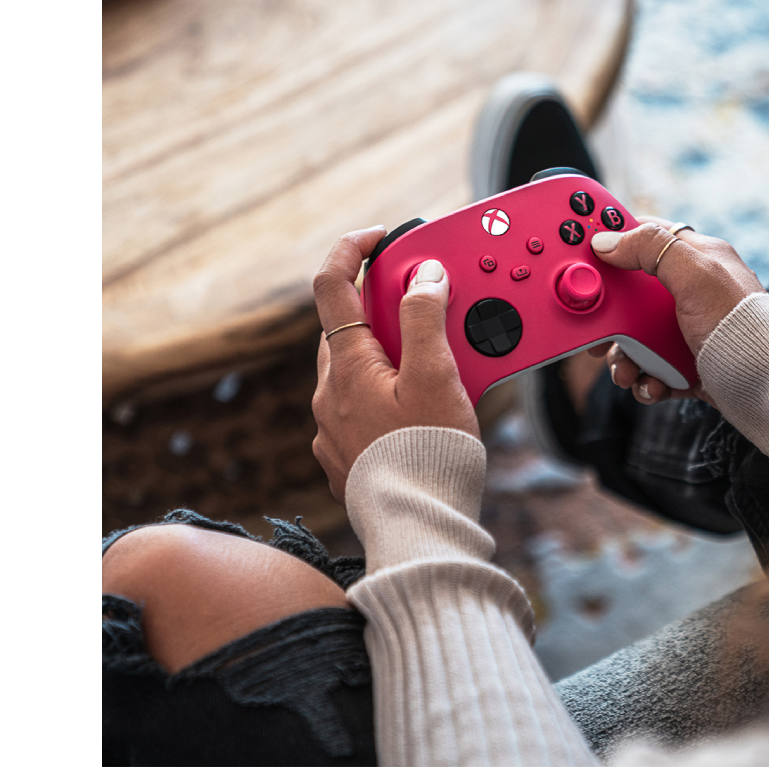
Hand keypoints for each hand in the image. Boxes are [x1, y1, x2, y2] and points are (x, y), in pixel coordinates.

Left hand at [311, 227, 479, 502]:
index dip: (353, 249)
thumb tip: (422, 276)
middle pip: (346, 329)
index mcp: (346, 367)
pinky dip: (388, 397)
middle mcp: (330, 396)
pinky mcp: (346, 459)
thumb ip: (426, 319)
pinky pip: (362, 410)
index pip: (331, 284)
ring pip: (355, 372)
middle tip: (429, 312)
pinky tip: (421, 413)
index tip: (381, 237)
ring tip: (439, 370)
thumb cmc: (428, 456)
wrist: (418, 531)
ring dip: (389, 357)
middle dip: (383, 311)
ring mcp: (333, 429)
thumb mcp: (436, 377)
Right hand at [587, 217, 765, 405]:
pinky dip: (645, 380)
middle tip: (596, 336)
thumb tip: (608, 241)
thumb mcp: (696, 275)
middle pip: (632, 296)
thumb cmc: (743, 327)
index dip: (613, 242)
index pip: (646, 236)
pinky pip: (652, 369)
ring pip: (636, 338)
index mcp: (697, 259)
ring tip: (627, 373)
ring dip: (624, 358)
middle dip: (611, 320)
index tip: (584, 256)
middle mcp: (692, 292)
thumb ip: (653, 249)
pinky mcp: (689, 364)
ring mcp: (688, 330)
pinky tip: (652, 385)